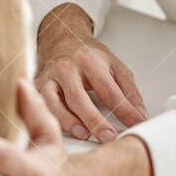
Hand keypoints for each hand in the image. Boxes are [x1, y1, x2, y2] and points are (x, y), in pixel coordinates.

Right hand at [35, 3, 146, 141]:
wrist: (61, 39)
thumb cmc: (89, 56)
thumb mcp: (115, 66)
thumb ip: (129, 91)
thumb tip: (139, 116)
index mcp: (89, 61)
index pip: (109, 89)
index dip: (124, 110)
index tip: (136, 125)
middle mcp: (66, 68)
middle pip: (78, 97)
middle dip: (93, 119)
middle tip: (108, 136)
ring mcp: (49, 77)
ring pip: (53, 102)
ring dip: (67, 121)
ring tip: (83, 134)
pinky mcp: (36, 86)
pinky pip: (40, 105)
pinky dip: (47, 118)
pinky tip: (57, 129)